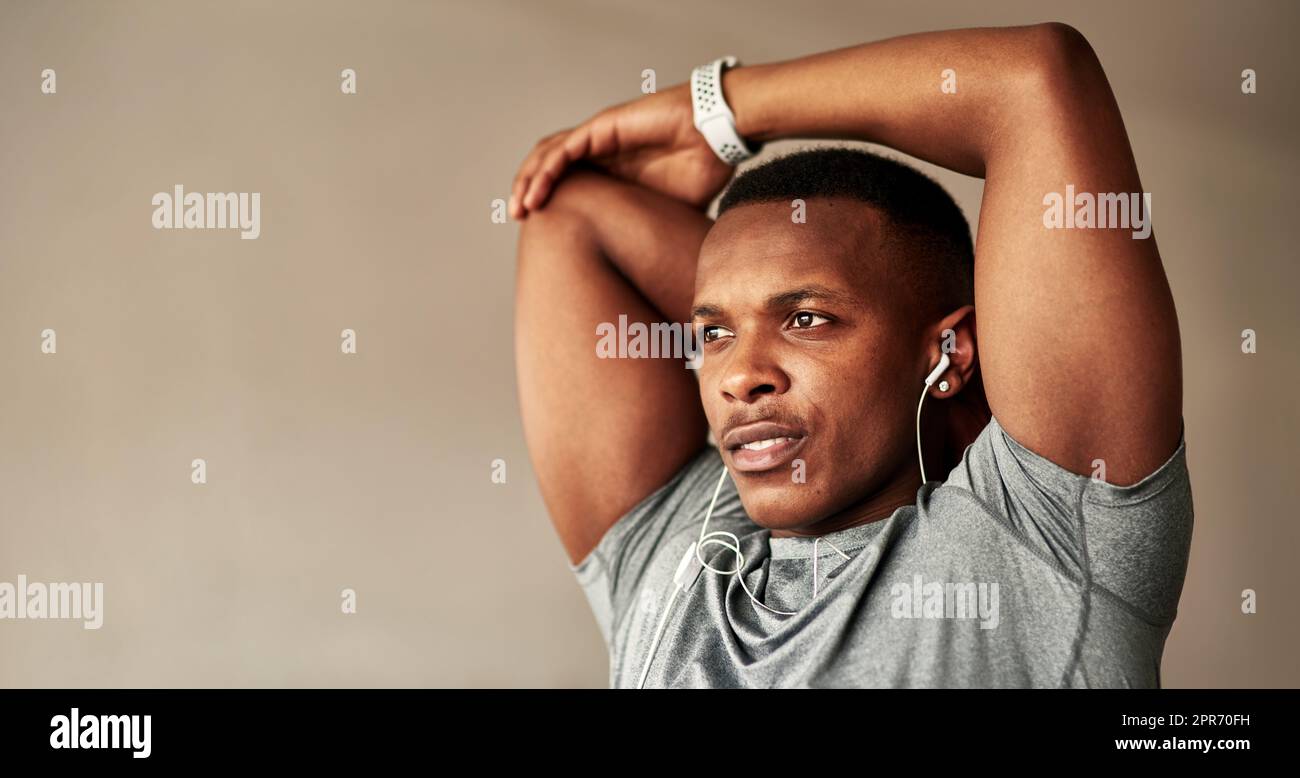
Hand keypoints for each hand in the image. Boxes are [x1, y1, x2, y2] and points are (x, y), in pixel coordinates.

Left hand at [510, 84, 733, 218]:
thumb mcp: (671, 213)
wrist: (720, 136)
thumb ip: (658, 232)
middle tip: (518, 218)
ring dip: (529, 180)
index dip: (548, 203)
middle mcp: (600, 151)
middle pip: (549, 167)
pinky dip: (546, 170)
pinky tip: (536, 192)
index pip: (568, 183)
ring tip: (519, 208)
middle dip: (528, 190)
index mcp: (612, 170)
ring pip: (549, 156)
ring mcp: (599, 137)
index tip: (539, 231)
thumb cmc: (703, 168)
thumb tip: (665, 273)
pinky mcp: (603, 128)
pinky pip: (564, 149)